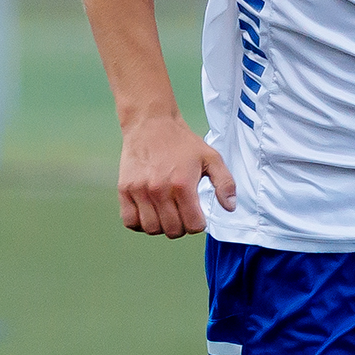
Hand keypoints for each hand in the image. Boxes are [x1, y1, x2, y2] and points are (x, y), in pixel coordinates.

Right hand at [117, 114, 236, 236]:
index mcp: (182, 185)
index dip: (198, 224)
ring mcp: (139, 191)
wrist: (151, 124)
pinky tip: (150, 212)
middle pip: (172, 231)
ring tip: (167, 213)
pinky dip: (140, 223)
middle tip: (183, 214)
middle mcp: (159, 190)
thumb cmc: (182, 142)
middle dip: (182, 227)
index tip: (197, 214)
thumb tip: (230, 207)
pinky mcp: (124, 190)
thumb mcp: (212, 158)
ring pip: (151, 229)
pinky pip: (130, 221)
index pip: (193, 226)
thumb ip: (225, 183)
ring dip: (162, 226)